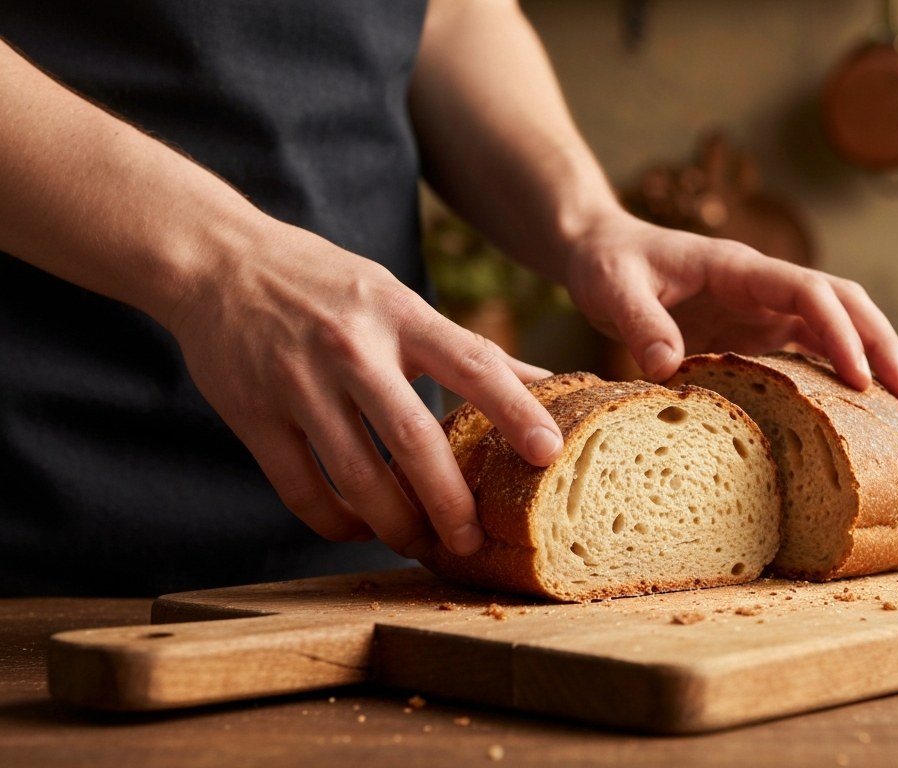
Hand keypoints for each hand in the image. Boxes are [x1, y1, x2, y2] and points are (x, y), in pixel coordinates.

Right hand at [167, 223, 562, 558]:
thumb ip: (466, 347)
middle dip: (449, 501)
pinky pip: (300, 488)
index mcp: (401, 315)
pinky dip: (334, 521)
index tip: (549, 451)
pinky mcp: (254, 413)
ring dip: (393, 522)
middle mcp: (353, 348)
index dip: (515, 410)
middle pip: (413, 439)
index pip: (473, 364)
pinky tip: (358, 529)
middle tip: (471, 541)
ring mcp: (299, 382)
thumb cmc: (326, 284)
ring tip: (419, 543)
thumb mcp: (399, 299)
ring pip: (356, 476)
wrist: (218, 261)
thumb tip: (545, 383)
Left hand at [561, 212, 897, 403]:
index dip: (839, 332)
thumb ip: (640, 323)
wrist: (600, 251)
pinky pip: (808, 349)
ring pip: (836, 325)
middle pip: (844, 303)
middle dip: (882, 345)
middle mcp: (763, 285)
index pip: (808, 292)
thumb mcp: (612, 289)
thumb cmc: (608, 264)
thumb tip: (668, 369)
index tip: (860, 377)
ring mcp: (763, 308)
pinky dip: (836, 375)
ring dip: (871, 359)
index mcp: (738, 268)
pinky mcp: (756, 331)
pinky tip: (853, 413)